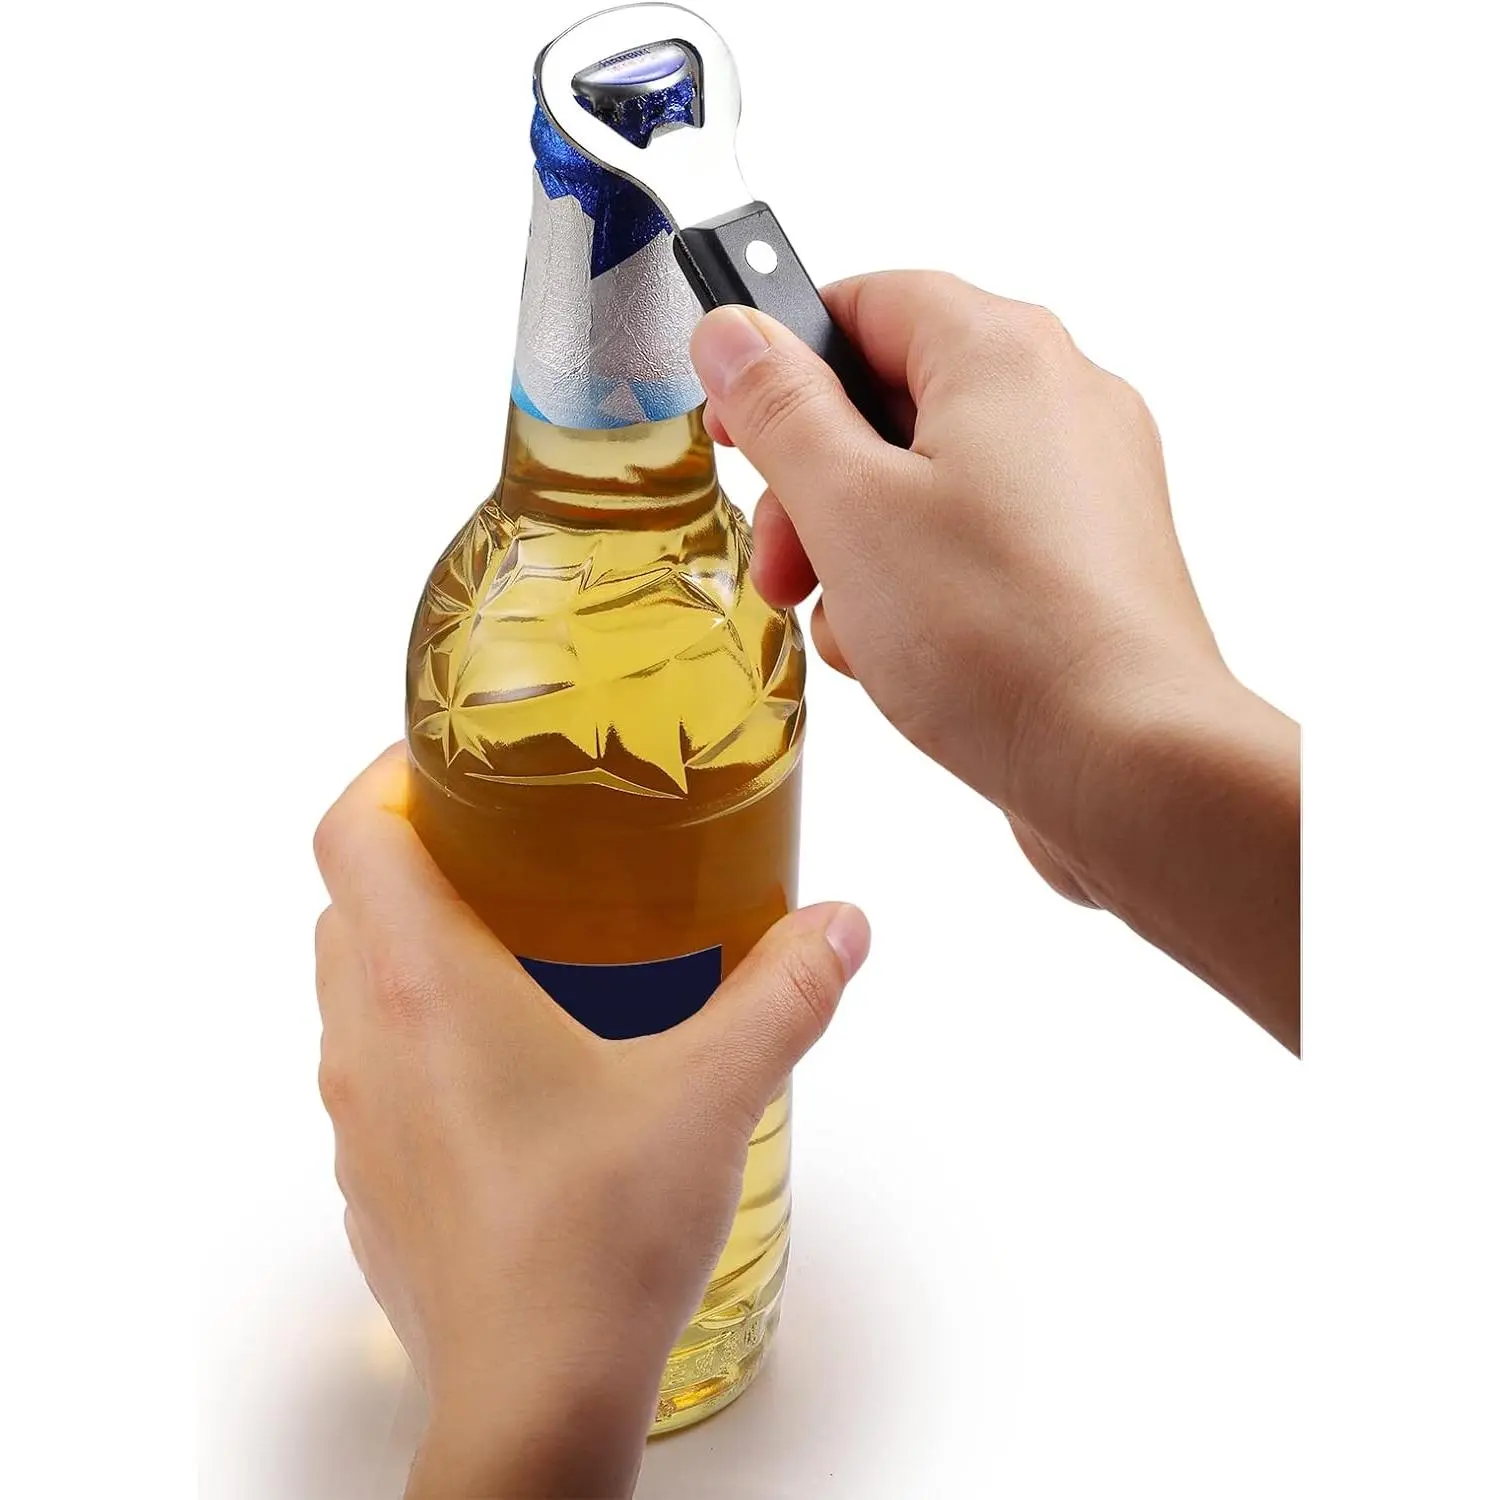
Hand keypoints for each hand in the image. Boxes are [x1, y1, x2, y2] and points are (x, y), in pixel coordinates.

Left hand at [313, 747, 869, 1498]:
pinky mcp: (370, 1182)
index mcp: (423, 985)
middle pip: (349, 900)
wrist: (532, 1403)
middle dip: (417, 856)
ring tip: (524, 949)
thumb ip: (783, 994)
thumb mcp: (711, 1093)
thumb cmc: (596, 1244)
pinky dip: (417, 1037)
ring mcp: (356, 1119)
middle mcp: (365, 1040)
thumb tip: (839, 926)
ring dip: (413, 949)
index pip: (348, 829)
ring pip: (352, 987)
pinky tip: (514, 1071)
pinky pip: (372, 1072)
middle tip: (514, 847)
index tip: (457, 765)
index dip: (388, 774)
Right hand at [690, 275, 1297, 1047]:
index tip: (738, 429)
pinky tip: (904, 658)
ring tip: (854, 628)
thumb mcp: (848, 508)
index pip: (864, 301)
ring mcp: (1085, 485)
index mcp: (1003, 353)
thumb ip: (780, 409)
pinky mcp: (1089, 563)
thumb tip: (735, 334)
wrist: (1131, 769)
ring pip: (928, 485)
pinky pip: (977, 544)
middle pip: (892, 402)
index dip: (782, 364)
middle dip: (816, 488)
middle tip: (786, 563)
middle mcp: (1061, 400)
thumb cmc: (1004, 639)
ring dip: (862, 551)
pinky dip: (923, 587)